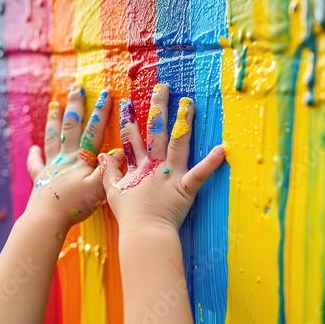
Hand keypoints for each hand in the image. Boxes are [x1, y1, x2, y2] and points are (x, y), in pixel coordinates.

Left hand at [26, 85, 119, 227]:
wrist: (47, 219)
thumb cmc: (74, 205)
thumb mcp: (98, 189)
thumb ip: (109, 169)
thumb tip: (120, 150)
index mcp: (80, 159)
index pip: (93, 131)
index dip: (101, 112)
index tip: (106, 94)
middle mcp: (65, 158)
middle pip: (70, 127)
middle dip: (75, 106)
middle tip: (76, 88)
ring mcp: (51, 166)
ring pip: (53, 138)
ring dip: (54, 120)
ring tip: (54, 105)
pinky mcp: (41, 179)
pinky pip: (36, 164)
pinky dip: (35, 154)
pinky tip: (33, 147)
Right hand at [98, 83, 224, 230]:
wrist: (143, 234)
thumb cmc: (130, 216)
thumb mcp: (113, 192)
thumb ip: (109, 171)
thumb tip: (103, 154)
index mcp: (138, 167)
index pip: (131, 138)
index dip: (129, 120)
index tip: (127, 102)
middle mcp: (154, 166)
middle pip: (155, 132)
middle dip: (158, 109)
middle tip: (162, 88)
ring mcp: (170, 175)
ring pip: (176, 143)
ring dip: (183, 122)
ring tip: (188, 103)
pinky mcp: (185, 188)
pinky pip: (199, 174)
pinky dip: (211, 163)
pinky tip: (222, 149)